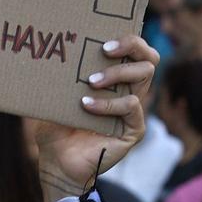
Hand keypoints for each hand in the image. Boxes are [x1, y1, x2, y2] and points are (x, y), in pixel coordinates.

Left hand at [32, 34, 159, 196]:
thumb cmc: (56, 128)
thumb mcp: (56, 95)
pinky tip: (86, 105)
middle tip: (104, 50)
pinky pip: (131, 106)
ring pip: (144, 76)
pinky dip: (108, 103)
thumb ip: (62, 75)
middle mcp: (129, 92)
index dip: (129, 39)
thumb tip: (52, 47)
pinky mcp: (133, 130)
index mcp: (116, 82)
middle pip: (149, 58)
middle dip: (131, 46)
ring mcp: (133, 111)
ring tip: (91, 81)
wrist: (56, 162)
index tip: (103, 38)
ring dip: (117, 73)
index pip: (136, 52)